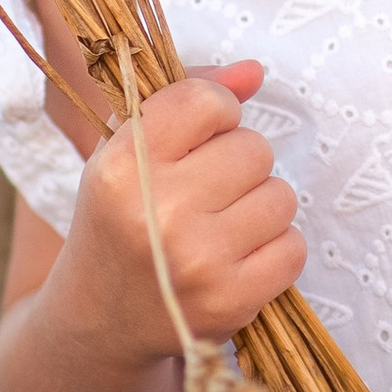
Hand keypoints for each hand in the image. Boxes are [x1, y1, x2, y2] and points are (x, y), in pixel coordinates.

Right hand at [67, 60, 302, 364]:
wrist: (98, 320)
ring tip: (219, 225)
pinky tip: (236, 258)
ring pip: (281, 196)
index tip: (199, 136)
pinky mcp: (230, 302)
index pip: (206, 101)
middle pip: (254, 148)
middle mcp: (156, 213)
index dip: (215, 112)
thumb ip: (186, 97)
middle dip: (237, 164)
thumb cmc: (120, 218)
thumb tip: (256, 71)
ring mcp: (197, 262)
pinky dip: (274, 249)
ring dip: (259, 206)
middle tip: (204, 192)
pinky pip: (293, 247)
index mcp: (121, 167)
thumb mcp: (127, 150)